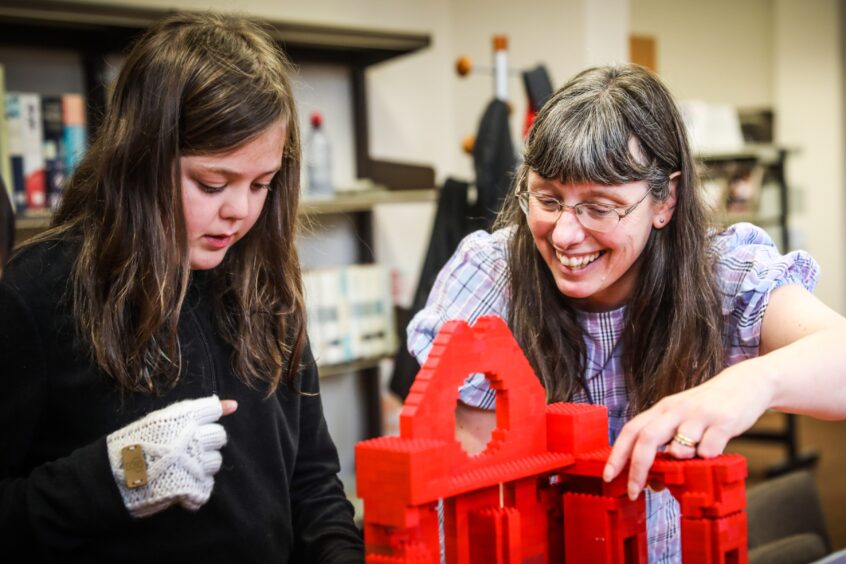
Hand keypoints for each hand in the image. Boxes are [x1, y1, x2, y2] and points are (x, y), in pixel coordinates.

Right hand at [107, 396, 237, 517]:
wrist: (110, 478)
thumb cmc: (130, 446)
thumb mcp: (157, 421)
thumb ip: (192, 412)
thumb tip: (233, 405)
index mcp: (183, 418)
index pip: (213, 409)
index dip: (211, 414)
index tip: (204, 421)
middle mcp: (193, 439)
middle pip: (219, 436)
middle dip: (207, 442)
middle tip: (185, 449)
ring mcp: (194, 464)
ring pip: (215, 461)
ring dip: (202, 465)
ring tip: (179, 468)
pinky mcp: (192, 488)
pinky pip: (206, 486)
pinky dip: (195, 488)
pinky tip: (178, 484)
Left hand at [602, 364, 770, 499]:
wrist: (746, 383)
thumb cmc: (708, 409)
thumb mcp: (682, 421)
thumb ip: (667, 446)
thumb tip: (654, 483)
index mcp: (662, 409)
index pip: (631, 430)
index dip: (617, 454)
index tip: (608, 476)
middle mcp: (676, 409)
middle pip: (647, 438)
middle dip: (637, 468)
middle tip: (634, 491)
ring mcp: (699, 414)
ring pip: (679, 447)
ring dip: (681, 461)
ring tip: (694, 458)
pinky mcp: (723, 421)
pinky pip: (709, 450)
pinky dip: (708, 457)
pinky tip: (714, 450)